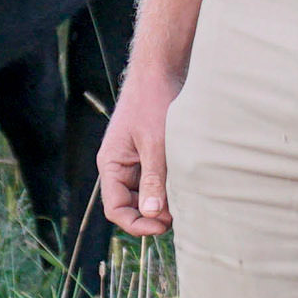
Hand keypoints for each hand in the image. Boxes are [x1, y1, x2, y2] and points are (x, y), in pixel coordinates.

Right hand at [98, 61, 180, 236]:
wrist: (160, 71)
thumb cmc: (152, 102)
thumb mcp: (155, 144)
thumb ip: (153, 179)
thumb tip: (153, 214)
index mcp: (111, 164)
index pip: (115, 209)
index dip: (137, 224)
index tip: (163, 227)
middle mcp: (120, 167)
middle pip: (132, 206)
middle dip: (153, 215)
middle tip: (180, 215)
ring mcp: (135, 162)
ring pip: (147, 195)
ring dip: (164, 201)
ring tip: (186, 199)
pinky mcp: (151, 156)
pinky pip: (157, 181)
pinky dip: (170, 187)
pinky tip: (187, 184)